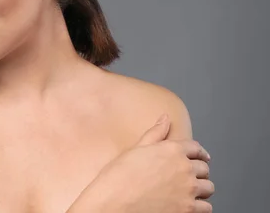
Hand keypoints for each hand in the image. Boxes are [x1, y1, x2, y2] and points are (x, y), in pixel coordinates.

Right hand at [69, 114, 214, 212]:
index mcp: (171, 150)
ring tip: (190, 192)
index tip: (201, 157)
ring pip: (208, 188)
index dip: (199, 152)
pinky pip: (206, 208)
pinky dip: (200, 207)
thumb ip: (155, 133)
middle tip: (189, 176)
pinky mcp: (189, 209)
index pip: (195, 148)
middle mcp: (184, 168)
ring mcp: (188, 190)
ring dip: (201, 189)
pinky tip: (190, 205)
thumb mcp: (135, 149)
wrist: (114, 203)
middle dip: (198, 172)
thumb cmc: (119, 178)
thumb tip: (165, 118)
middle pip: (204, 168)